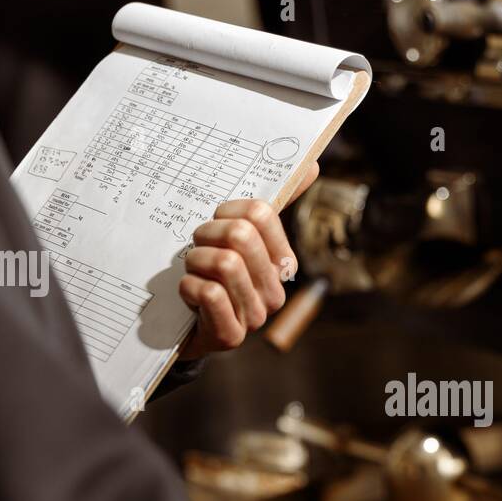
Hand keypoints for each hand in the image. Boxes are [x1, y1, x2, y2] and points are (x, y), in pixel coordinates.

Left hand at [177, 162, 318, 358]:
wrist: (188, 325)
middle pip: (241, 236)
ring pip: (225, 263)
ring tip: (193, 271)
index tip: (216, 224)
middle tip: (198, 249)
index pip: (261, 214)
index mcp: (282, 262)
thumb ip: (272, 207)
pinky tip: (189, 293)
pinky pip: (209, 293)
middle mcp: (275, 291)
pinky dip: (188, 286)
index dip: (226, 211)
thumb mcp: (239, 237)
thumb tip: (313, 165)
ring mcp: (255, 316)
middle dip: (207, 235)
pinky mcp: (231, 335)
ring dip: (195, 261)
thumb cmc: (213, 274)